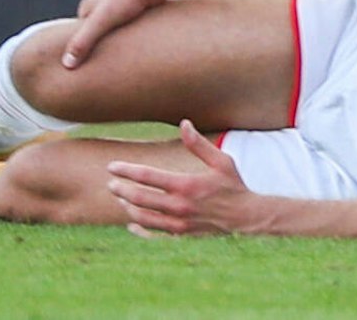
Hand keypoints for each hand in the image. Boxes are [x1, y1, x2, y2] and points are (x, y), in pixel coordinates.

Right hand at [61, 0, 166, 68]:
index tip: (91, 64)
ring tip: (127, 47)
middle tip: (112, 57)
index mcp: (88, 5)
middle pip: (98, 28)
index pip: (81, 33)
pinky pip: (131, 16)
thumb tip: (67, 65)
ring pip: (116, 22)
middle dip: (104, 40)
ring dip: (120, 32)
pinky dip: (133, 25)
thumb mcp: (101, 22)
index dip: (86, 48)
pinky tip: (140, 34)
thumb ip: (83, 42)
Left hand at [109, 120, 261, 236]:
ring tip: (121, 198)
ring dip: (127, 206)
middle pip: (138, 198)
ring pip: (141, 217)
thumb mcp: (221, 160)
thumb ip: (198, 144)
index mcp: (186, 185)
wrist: (245, 216)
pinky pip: (151, 233)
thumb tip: (184, 123)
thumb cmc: (233, 185)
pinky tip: (132, 223)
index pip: (147, 176)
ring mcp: (177, 223)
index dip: (126, 170)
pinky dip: (138, 228)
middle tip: (111, 183)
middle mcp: (178, 205)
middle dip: (121, 189)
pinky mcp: (179, 234)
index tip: (112, 166)